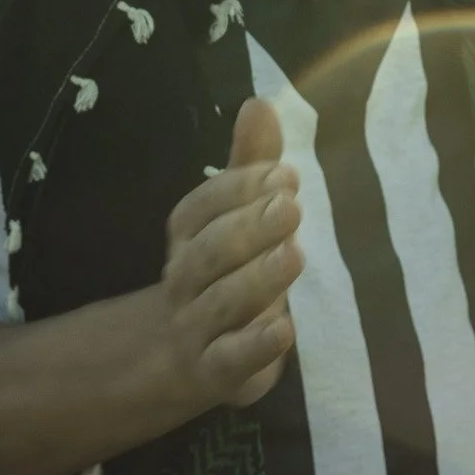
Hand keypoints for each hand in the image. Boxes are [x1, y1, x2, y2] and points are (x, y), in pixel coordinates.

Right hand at [144, 98, 303, 420]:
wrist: (179, 357)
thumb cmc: (222, 271)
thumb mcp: (233, 219)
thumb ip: (248, 165)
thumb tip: (259, 102)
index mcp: (187, 237)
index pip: (200, 209)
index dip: (239, 190)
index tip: (285, 175)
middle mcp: (185, 280)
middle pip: (208, 253)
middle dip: (249, 228)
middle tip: (293, 207)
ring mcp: (197, 329)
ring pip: (219, 303)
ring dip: (257, 279)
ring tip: (295, 254)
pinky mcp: (217, 373)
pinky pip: (229, 360)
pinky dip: (255, 346)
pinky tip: (285, 328)